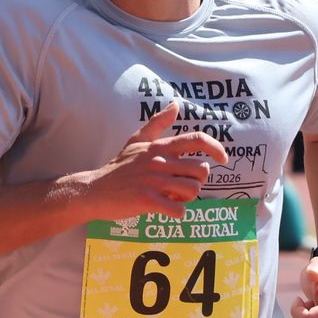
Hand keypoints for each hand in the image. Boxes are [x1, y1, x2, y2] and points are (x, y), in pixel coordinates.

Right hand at [78, 101, 227, 219]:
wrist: (94, 190)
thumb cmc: (119, 167)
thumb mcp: (137, 141)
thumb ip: (157, 123)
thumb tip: (176, 105)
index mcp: (160, 147)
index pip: (196, 140)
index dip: (216, 148)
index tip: (223, 159)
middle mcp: (159, 161)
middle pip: (201, 170)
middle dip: (198, 181)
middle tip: (185, 185)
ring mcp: (153, 181)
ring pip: (192, 190)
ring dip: (188, 198)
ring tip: (175, 197)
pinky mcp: (147, 200)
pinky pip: (178, 209)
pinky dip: (177, 212)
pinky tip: (167, 209)